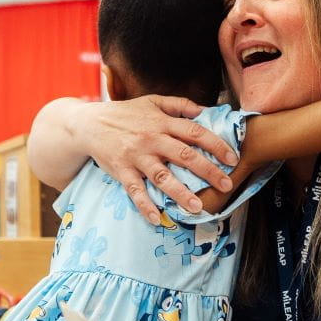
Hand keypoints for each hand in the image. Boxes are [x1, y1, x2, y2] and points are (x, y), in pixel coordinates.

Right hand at [73, 95, 237, 222]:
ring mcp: (136, 156)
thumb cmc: (125, 114)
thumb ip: (179, 104)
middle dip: (207, 171)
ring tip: (197, 207)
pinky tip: (158, 219)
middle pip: (183, 155)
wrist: (89, 124)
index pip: (194, 132)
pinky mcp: (121, 171)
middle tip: (226, 185)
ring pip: (161, 176)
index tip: (232, 159)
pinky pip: (135, 191)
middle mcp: (151, 139)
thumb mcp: (152, 101)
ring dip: (180, 193)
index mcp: (162, 122)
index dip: (216, 145)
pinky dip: (145, 206)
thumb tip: (204, 110)